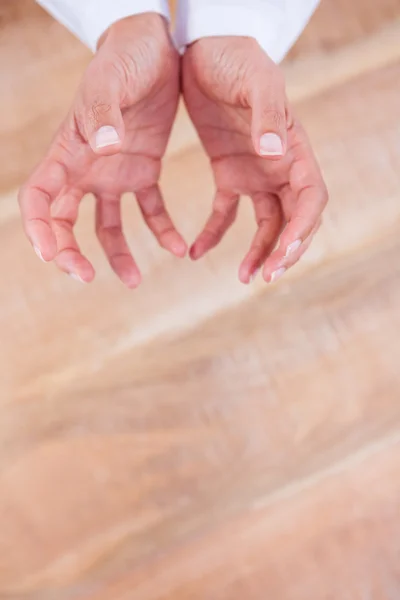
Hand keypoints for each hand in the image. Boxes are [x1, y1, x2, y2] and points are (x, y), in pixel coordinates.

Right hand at [19, 13, 185, 286]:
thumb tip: (103, 147)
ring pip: (107, 225)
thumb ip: (103, 112)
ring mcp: (113, 173)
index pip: (38, 198)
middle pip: (65, 221)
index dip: (39, 229)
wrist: (156, 48)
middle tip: (85, 277)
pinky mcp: (143, 171)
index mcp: (68, 151)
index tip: (52, 255)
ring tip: (136, 281)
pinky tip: (178, 247)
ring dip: (117, 254)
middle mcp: (85, 169)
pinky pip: (150, 210)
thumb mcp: (110, 82)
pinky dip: (161, 230)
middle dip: (70, 252)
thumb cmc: (125, 60)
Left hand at [182, 37, 327, 283]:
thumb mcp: (257, 82)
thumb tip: (273, 154)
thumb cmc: (238, 60)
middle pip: (293, 220)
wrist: (207, 50)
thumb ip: (267, 116)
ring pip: (266, 224)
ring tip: (243, 277)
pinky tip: (196, 252)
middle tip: (266, 276)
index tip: (282, 252)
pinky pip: (225, 213)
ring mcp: (256, 173)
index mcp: (294, 150)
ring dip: (259, 252)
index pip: (309, 199)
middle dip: (284, 250)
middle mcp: (280, 167)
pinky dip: (214, 234)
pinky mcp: (229, 173)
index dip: (301, 229)